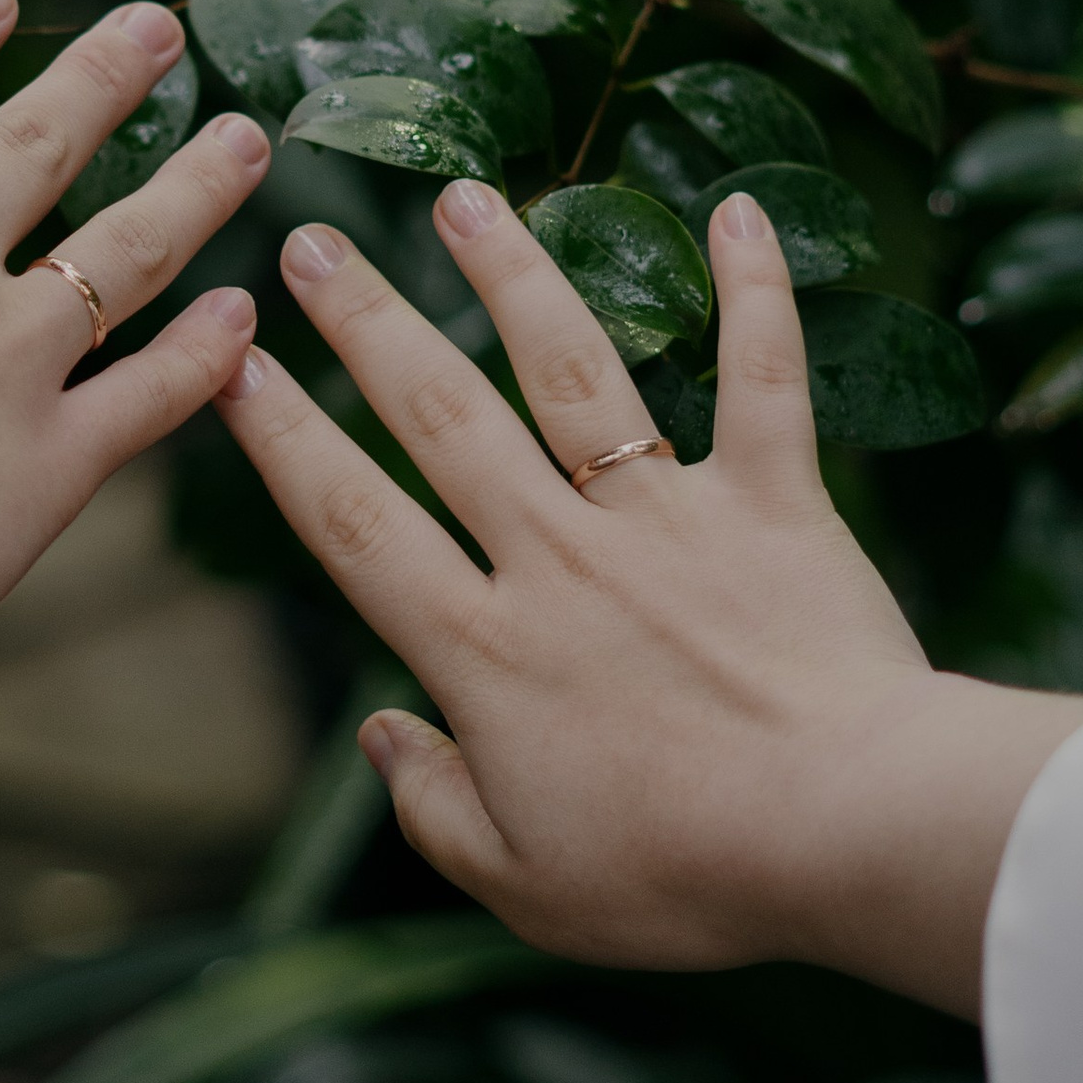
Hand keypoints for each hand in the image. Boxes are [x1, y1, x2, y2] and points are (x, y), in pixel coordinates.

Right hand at [0, 0, 267, 671]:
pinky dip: (205, 353)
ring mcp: (4, 360)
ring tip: (249, 138)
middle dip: (104, 75)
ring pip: (124, 249)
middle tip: (165, 25)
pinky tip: (243, 314)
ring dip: (193, 187)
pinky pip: (152, 394)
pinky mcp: (52, 461)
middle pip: (36, 145)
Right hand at [217, 181, 1082, 1014]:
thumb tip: (381, 733)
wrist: (852, 831)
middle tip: (310, 242)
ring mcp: (669, 517)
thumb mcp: (524, 886)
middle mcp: (560, 557)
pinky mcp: (777, 503)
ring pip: (574, 368)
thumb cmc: (688, 878)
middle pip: (442, 416)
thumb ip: (432, 807)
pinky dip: (757, 291)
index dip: (281, 439)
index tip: (230, 362)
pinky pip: (764, 378)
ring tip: (464, 195)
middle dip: (366, 321)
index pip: (354, 523)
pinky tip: (739, 209)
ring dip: (513, 273)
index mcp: (486, 652)